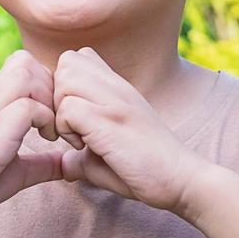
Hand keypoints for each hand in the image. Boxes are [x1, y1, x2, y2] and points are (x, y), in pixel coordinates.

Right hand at [0, 50, 67, 233]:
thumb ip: (42, 163)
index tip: (59, 119)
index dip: (50, 84)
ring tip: (52, 128)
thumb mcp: (18, 173)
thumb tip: (68, 164)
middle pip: (25, 59)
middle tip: (59, 119)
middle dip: (51, 85)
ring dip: (48, 96)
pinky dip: (45, 119)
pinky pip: (27, 105)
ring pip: (25, 71)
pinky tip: (45, 140)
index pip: (26, 65)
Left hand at [52, 47, 207, 212]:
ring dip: (61, 111)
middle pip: (66, 62)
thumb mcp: (109, 154)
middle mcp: (117, 87)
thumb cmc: (148, 170)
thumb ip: (83, 154)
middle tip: (69, 125)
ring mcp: (115, 101)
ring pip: (65, 80)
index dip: (63, 85)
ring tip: (78, 137)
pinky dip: (67, 130)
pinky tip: (86, 147)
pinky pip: (68, 109)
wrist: (182, 179)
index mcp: (118, 89)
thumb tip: (63, 166)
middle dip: (56, 94)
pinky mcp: (111, 120)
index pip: (79, 58)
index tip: (71, 117)